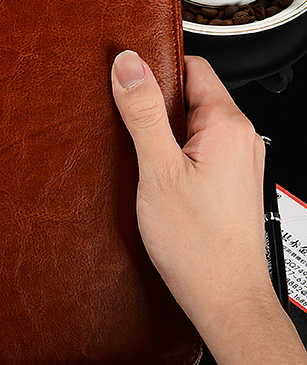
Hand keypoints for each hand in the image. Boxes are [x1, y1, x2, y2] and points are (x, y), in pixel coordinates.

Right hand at [111, 52, 306, 364]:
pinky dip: (170, 150)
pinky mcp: (227, 180)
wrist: (223, 299)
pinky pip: (196, 147)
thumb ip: (142, 114)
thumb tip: (128, 65)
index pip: (193, 67)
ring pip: (191, 122)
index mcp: (228, 126)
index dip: (156, 67)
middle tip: (124, 119)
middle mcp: (240, 138)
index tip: (127, 77)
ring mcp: (236, 160)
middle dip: (153, 102)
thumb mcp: (158, 171)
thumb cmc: (199, 246)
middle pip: (190, 94)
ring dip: (160, 129)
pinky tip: (150, 170)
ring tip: (137, 150)